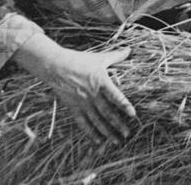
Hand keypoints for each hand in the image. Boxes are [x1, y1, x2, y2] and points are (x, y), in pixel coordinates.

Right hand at [13, 34, 135, 144]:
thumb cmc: (80, 60)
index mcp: (101, 82)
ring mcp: (82, 102)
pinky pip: (83, 122)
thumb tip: (129, 50)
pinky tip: (98, 140)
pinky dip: (90, 132)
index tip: (134, 115)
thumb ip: (116, 56)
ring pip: (96, 120)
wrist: (56, 66)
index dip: (125, 106)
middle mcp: (93, 95)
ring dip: (107, 132)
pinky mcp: (73, 107)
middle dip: (118, 124)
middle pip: (107, 112)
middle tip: (128, 134)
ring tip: (116, 141)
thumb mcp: (100, 58)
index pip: (116, 96)